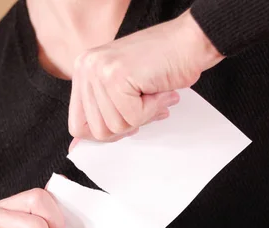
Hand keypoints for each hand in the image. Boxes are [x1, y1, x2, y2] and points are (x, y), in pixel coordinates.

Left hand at [68, 9, 223, 142]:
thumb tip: (83, 144)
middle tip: (144, 107)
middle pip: (96, 130)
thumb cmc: (164, 62)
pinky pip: (132, 117)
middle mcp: (86, 67)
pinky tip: (160, 91)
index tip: (124, 124)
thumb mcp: (125, 89)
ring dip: (142, 116)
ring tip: (153, 94)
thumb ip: (104, 111)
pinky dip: (152, 109)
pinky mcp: (116, 76)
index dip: (103, 133)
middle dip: (126, 126)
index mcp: (84, 70)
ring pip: (115, 126)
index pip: (77, 124)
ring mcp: (99, 70)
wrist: (191, 41)